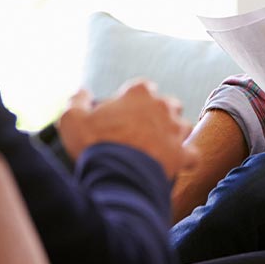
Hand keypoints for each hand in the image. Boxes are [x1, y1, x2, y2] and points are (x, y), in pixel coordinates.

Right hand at [55, 80, 196, 178]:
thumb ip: (77, 100)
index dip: (134, 99)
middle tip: (141, 131)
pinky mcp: (183, 154)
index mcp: (139, 93)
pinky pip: (191, 155)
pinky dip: (185, 159)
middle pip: (167, 104)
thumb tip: (82, 91)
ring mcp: (175, 130)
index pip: (143, 87)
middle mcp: (162, 106)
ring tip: (157, 148)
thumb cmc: (93, 144)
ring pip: (182, 127)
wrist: (115, 176)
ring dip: (173, 135)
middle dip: (158, 114)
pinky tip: (175, 165)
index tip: (124, 113)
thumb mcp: (72, 119)